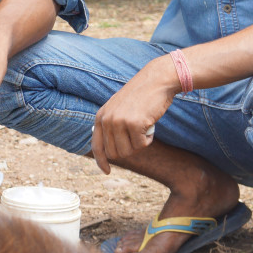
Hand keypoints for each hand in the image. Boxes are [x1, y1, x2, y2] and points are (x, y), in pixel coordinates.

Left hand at [90, 55, 178, 172]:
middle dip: (128, 150)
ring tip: (143, 128)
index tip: (107, 171)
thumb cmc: (141, 96)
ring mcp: (119, 122)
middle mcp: (107, 120)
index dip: (101, 161)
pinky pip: (141, 145)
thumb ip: (112, 125)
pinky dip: (148, 139)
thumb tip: (110, 151)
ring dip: (138, 144)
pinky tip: (150, 124)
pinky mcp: (134, 124)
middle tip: (137, 136)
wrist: (156, 80)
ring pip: (127, 151)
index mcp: (100, 116)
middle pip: (114, 153)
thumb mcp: (119, 108)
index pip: (96, 146)